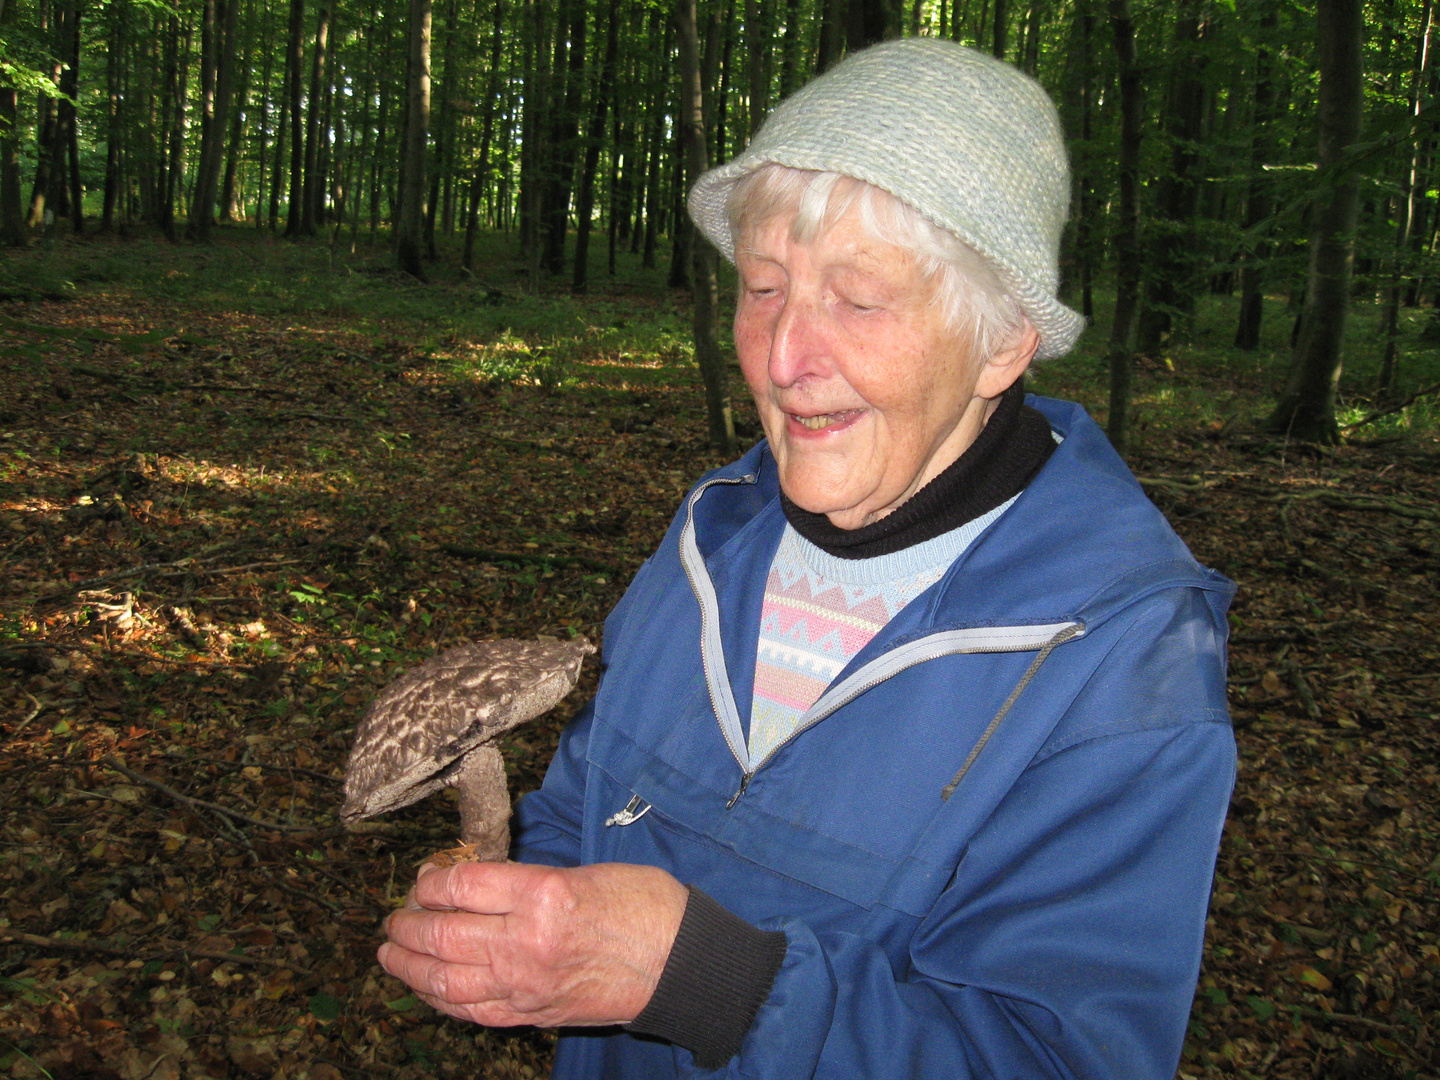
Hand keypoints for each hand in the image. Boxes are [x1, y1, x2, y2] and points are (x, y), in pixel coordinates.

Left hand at [378, 860, 688, 1027]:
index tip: (424, 879)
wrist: (680, 963)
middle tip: (394, 918)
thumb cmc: (642, 905)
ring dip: (409, 967)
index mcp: (542, 894)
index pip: (462, 885)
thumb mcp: (583, 872)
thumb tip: (475, 883)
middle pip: (443, 934)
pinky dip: (440, 1000)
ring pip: (445, 980)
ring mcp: (526, 984)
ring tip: (392, 953)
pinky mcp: (532, 1014)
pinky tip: (427, 988)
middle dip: (408, 925)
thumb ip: (527, 881)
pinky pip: (470, 1010)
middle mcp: (526, 942)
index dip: (432, 881)